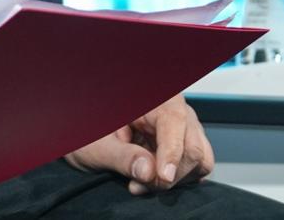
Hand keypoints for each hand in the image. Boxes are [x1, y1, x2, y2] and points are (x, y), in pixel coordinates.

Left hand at [65, 95, 213, 194]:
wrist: (85, 139)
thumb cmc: (88, 134)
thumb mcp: (96, 145)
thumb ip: (121, 156)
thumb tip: (149, 171)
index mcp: (152, 98)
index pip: (174, 119)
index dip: (172, 150)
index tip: (162, 176)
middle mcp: (173, 110)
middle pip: (192, 144)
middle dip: (170, 172)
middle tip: (139, 185)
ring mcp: (181, 129)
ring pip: (199, 159)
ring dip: (174, 179)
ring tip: (141, 183)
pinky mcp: (183, 148)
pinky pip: (195, 168)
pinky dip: (177, 181)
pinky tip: (149, 181)